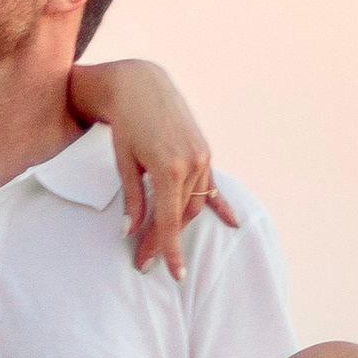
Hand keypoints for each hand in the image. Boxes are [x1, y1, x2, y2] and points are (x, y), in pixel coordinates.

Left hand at [68, 58, 236, 277]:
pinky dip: (220, 204)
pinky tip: (233, 222)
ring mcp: (202, 157)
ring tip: (162, 244)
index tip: (170, 272)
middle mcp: (191, 163)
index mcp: (169, 168)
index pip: (170, 220)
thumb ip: (133, 200)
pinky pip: (212, 185)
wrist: (140, 85)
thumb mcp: (124, 163)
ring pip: (194, 203)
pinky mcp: (204, 152)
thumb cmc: (126, 123)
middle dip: (164, 240)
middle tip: (145, 260)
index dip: (167, 248)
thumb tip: (130, 232)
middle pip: (181, 215)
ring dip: (180, 224)